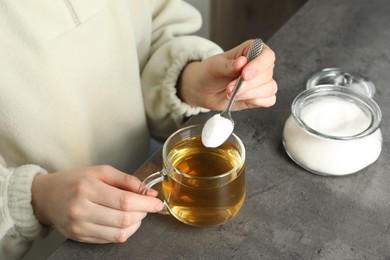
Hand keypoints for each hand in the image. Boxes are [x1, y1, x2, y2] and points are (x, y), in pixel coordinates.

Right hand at [31, 165, 163, 242]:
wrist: (46, 196)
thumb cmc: (75, 180)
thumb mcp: (101, 172)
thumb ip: (128, 181)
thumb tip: (149, 193)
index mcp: (87, 188)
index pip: (125, 201)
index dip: (146, 204)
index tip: (158, 203)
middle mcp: (81, 210)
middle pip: (124, 219)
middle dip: (143, 213)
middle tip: (146, 205)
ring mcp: (79, 227)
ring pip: (120, 234)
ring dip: (135, 225)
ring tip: (135, 213)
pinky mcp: (80, 238)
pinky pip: (110, 240)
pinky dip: (123, 231)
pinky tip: (123, 221)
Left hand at [178, 39, 276, 110]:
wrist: (202, 89)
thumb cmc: (209, 73)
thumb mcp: (214, 66)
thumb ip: (229, 65)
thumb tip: (242, 62)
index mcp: (251, 50)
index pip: (266, 55)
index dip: (259, 65)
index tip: (244, 75)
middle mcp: (259, 65)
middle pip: (267, 74)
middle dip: (247, 84)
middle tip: (230, 88)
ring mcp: (261, 81)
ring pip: (269, 88)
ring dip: (249, 94)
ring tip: (231, 94)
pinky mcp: (259, 96)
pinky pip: (269, 100)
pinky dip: (256, 101)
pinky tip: (241, 99)